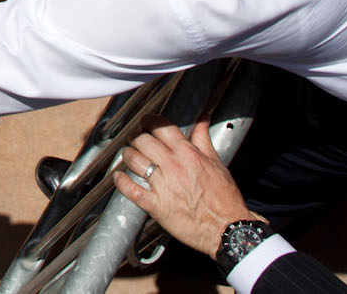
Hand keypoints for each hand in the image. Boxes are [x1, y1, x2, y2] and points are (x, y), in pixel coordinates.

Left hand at [112, 118, 259, 258]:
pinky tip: (118, 178)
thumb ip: (203, 139)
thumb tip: (202, 119)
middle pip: (142, 140)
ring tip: (129, 156)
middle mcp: (173, 166)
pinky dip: (121, 182)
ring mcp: (163, 186)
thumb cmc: (224, 198)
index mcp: (188, 154)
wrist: (227, 228)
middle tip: (135, 140)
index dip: (148, 121)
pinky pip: (131, 189)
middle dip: (135, 137)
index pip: (160, 126)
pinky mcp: (157, 206)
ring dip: (127, 156)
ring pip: (133, 160)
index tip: (145, 124)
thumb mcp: (216, 163)